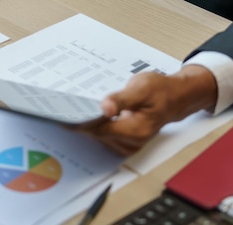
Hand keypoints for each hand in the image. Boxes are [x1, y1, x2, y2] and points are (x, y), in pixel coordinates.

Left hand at [71, 65, 217, 155]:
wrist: (173, 97)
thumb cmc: (159, 90)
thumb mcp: (141, 88)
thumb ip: (122, 99)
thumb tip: (104, 108)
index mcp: (135, 131)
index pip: (98, 129)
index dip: (79, 121)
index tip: (61, 113)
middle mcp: (130, 143)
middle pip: (95, 134)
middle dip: (78, 121)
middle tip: (58, 107)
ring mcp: (127, 145)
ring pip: (96, 136)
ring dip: (83, 123)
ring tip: (68, 108)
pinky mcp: (122, 142)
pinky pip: (101, 135)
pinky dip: (92, 124)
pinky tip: (83, 113)